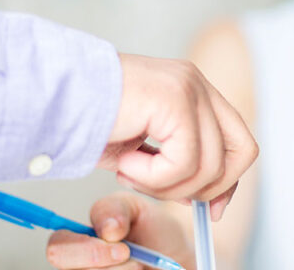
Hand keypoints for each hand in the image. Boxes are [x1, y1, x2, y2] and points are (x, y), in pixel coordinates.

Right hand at [46, 193, 193, 269]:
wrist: (177, 254)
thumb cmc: (152, 230)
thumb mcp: (135, 207)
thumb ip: (114, 207)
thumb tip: (106, 229)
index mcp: (77, 241)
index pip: (56, 247)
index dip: (83, 250)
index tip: (120, 247)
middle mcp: (79, 266)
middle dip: (107, 264)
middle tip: (134, 256)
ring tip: (142, 264)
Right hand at [99, 53, 257, 219]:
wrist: (52, 98)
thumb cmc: (87, 123)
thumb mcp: (143, 150)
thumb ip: (178, 165)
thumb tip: (212, 200)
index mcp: (192, 90)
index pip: (238, 140)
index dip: (230, 180)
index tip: (210, 210)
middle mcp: (196, 83)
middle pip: (241, 152)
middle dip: (208, 189)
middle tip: (161, 192)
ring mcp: (189, 88)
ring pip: (209, 166)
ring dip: (165, 185)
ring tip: (128, 173)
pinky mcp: (174, 100)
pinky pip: (183, 163)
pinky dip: (152, 177)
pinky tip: (124, 164)